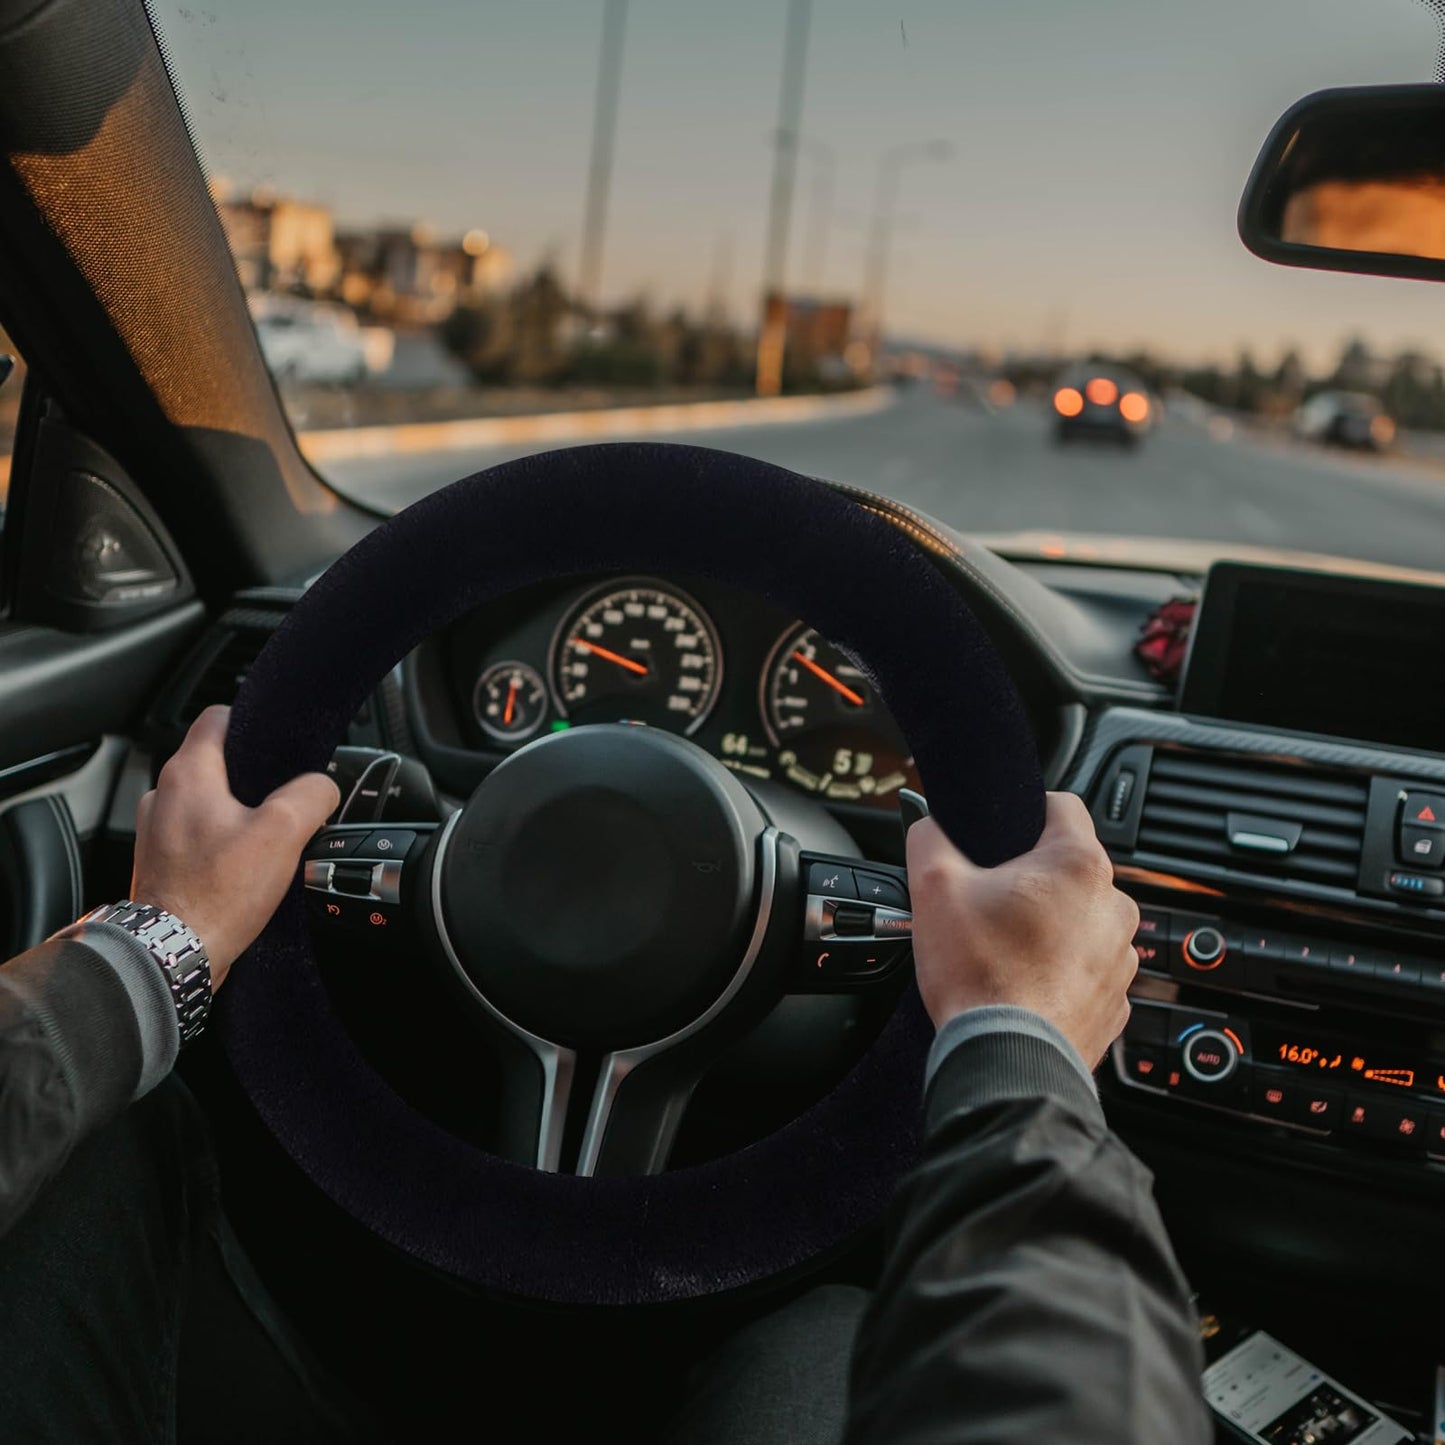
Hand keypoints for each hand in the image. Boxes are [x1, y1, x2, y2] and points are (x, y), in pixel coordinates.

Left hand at [129, 706, 339, 988]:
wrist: (173, 953)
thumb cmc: (216, 894)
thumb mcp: (283, 832)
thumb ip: (312, 795)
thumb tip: (323, 787)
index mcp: (187, 773)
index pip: (217, 718)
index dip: (253, 723)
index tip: (277, 743)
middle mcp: (163, 796)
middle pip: (217, 764)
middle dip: (254, 778)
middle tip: (285, 801)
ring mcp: (157, 831)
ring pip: (208, 803)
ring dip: (238, 815)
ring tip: (268, 840)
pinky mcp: (161, 863)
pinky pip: (199, 837)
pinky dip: (222, 844)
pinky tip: (245, 869)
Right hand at [907, 792, 1138, 1067]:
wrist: (1006, 1061)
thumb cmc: (980, 976)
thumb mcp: (933, 886)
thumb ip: (929, 836)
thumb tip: (929, 822)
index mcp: (1078, 865)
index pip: (1064, 805)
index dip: (1028, 810)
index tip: (1006, 832)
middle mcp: (1114, 906)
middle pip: (1071, 869)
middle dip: (1033, 879)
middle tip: (991, 902)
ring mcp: (1121, 957)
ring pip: (1083, 920)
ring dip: (1052, 925)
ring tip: (1006, 949)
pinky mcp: (1116, 1001)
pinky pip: (1088, 968)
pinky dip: (1061, 970)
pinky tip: (1025, 982)